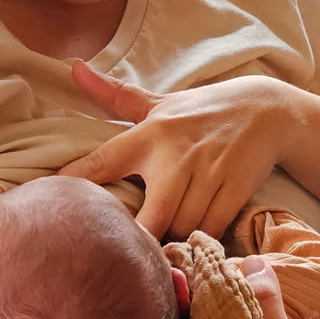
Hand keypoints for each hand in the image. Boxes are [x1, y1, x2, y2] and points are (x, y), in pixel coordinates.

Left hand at [58, 61, 296, 238]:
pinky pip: (212, 227)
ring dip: (174, 237)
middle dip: (142, 239)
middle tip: (130, 252)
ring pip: (184, 225)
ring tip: (166, 238)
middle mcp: (176, 154)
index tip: (54, 207)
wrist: (265, 110)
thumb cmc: (201, 111)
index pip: (102, 162)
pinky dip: (202, 237)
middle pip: (153, 215)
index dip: (75, 186)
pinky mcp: (236, 187)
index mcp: (149, 133)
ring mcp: (209, 172)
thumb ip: (113, 95)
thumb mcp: (158, 102)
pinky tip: (194, 236)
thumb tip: (71, 66)